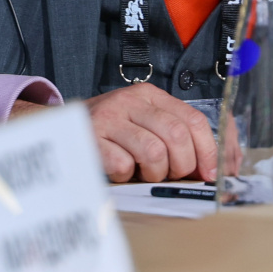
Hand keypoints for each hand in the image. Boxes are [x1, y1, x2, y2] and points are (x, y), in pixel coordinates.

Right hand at [81, 83, 217, 182]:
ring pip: (154, 152)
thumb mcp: (144, 122)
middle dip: (181, 165)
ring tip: (143, 173)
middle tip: (170, 175)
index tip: (210, 174)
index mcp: (150, 95)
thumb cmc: (111, 132)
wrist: (61, 128)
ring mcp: (110, 118)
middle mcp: (131, 101)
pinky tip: (119, 170)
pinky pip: (123, 165)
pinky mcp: (91, 138)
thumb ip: (174, 137)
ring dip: (154, 173)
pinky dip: (126, 176)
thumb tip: (211, 168)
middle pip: (176, 135)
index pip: (193, 119)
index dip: (207, 150)